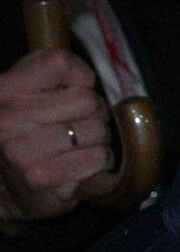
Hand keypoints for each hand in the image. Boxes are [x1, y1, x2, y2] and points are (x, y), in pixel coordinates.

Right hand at [0, 49, 112, 221]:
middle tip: (81, 124)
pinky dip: (98, 161)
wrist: (8, 188)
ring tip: (78, 145)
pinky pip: (97, 158)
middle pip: (88, 100)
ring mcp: (20, 151)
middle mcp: (5, 118)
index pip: (58, 62)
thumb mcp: (30, 93)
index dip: (81, 76)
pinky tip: (79, 165)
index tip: (74, 91)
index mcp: (3, 90)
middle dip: (95, 113)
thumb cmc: (29, 133)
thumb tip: (87, 76)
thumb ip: (54, 73)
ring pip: (97, 130)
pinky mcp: (41, 178)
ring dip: (99, 140)